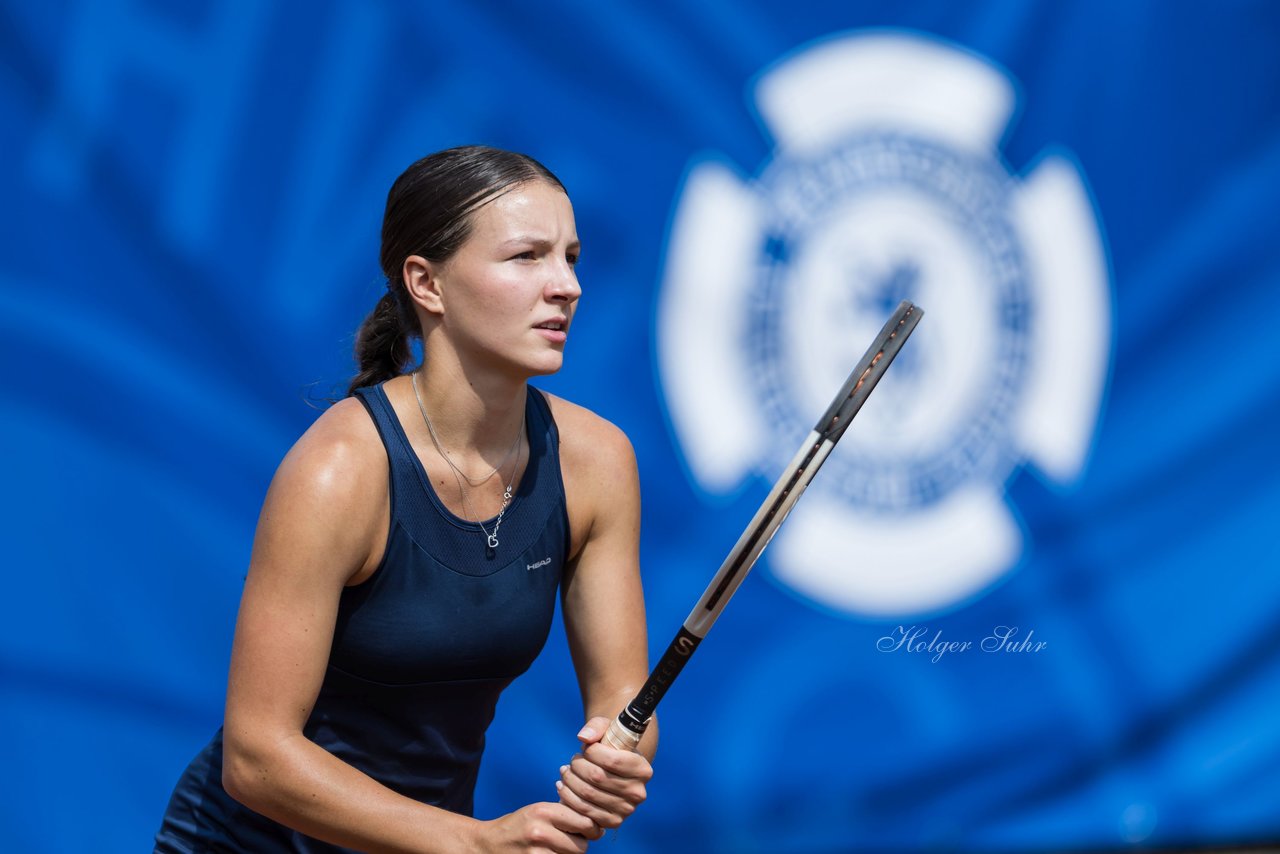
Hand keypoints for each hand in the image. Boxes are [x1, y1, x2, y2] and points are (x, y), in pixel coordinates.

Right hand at [478, 802, 603, 852]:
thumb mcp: (538, 810)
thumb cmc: (519, 826)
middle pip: (581, 846)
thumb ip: (564, 813)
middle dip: (580, 845)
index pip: (585, 821)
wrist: (488, 844)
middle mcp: (539, 831)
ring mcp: (535, 853)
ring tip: (558, 848)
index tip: (591, 831)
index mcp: (543, 811)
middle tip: (572, 842)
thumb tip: (596, 825)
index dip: (592, 828)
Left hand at [556, 716, 652, 830]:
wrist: (616, 773)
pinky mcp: (612, 822)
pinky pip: (583, 811)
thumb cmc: (612, 747)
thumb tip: (583, 738)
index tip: (584, 748)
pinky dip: (567, 797)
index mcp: (642, 769)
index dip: (591, 751)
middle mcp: (638, 792)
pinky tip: (563, 785)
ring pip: (587, 794)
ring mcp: (626, 810)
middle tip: (573, 760)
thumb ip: (596, 727)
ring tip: (565, 771)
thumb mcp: (608, 729)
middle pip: (596, 777)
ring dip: (569, 780)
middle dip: (577, 765)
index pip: (611, 760)